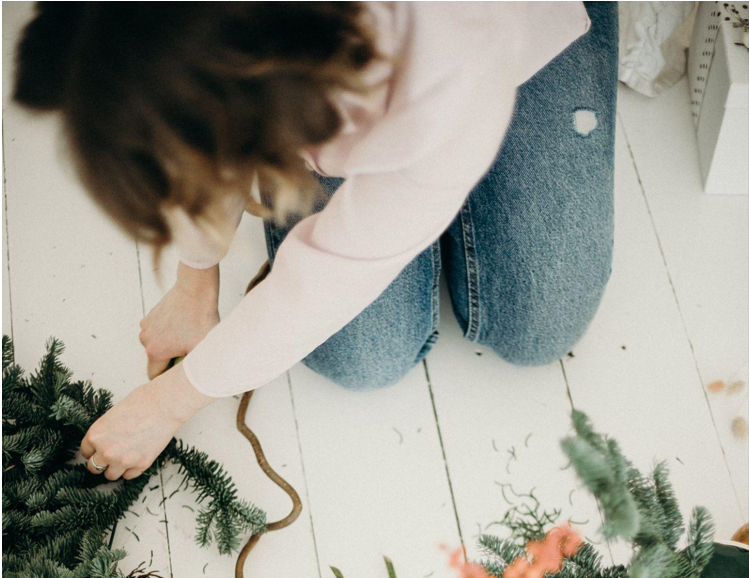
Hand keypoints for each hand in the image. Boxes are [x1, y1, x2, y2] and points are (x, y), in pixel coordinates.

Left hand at [80, 363, 213, 479]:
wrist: (164, 405)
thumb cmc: (141, 403)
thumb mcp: (113, 415)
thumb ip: (105, 433)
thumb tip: (104, 444)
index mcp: (95, 435)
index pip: (86, 453)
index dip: (94, 450)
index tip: (101, 449)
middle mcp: (105, 451)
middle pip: (94, 467)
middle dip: (102, 462)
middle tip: (113, 455)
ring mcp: (122, 460)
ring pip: (111, 475)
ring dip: (116, 468)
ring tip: (126, 456)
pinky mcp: (140, 465)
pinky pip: (130, 475)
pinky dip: (132, 468)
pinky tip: (138, 455)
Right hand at [139, 262, 219, 379]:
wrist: (196, 290)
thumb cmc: (201, 319)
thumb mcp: (201, 349)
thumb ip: (195, 370)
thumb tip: (200, 384)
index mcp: (155, 352)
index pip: (155, 377)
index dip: (170, 377)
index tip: (183, 371)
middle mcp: (145, 340)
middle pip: (156, 360)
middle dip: (171, 360)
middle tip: (190, 350)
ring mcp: (146, 326)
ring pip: (157, 345)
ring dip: (169, 345)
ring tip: (187, 336)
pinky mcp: (150, 316)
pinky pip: (157, 332)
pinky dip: (167, 332)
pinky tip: (183, 325)